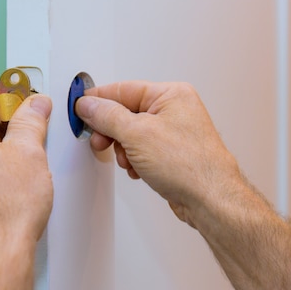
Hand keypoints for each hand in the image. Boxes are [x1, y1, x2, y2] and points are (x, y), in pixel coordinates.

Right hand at [75, 81, 240, 226]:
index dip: (99, 99)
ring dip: (122, 149)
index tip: (80, 109)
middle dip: (111, 130)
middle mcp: (174, 109)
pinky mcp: (170, 153)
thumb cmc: (191, 166)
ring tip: (127, 160)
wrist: (210, 200)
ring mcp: (173, 132)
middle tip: (100, 141)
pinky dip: (133, 159)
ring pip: (131, 133)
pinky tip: (137, 169)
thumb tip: (89, 105)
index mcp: (171, 94)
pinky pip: (140, 149)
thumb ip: (107, 116)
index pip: (123, 89)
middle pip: (125, 112)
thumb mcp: (137, 134)